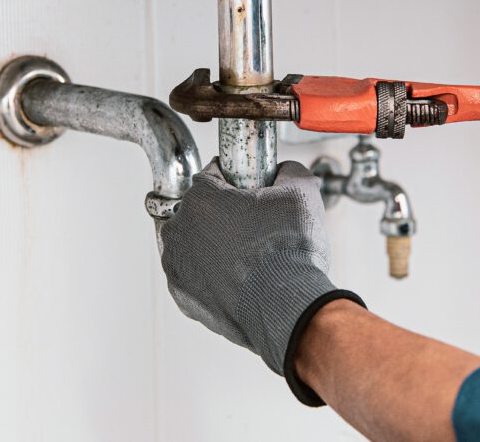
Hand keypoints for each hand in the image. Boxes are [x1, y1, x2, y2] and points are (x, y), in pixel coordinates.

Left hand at [157, 159, 362, 404]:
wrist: (288, 307)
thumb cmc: (289, 253)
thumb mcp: (301, 192)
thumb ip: (289, 170)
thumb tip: (285, 171)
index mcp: (201, 199)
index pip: (213, 175)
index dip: (238, 180)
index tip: (253, 191)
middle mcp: (179, 231)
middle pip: (200, 210)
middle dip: (224, 214)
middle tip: (257, 225)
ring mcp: (178, 267)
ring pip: (195, 244)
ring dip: (215, 244)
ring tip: (250, 255)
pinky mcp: (184, 297)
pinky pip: (196, 276)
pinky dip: (213, 275)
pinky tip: (241, 278)